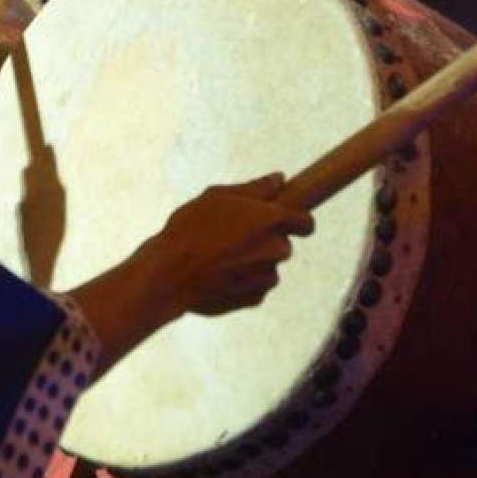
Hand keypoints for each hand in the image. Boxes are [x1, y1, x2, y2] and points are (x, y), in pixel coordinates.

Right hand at [153, 175, 316, 316]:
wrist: (170, 274)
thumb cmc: (190, 229)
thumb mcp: (217, 196)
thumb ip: (255, 188)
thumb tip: (279, 179)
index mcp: (272, 220)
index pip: (306, 222)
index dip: (296, 220)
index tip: (282, 220)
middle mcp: (277, 249)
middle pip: (282, 244)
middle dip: (264, 240)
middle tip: (232, 236)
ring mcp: (267, 277)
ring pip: (268, 266)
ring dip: (252, 262)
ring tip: (218, 257)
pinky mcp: (255, 298)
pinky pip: (256, 286)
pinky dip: (242, 281)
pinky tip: (217, 275)